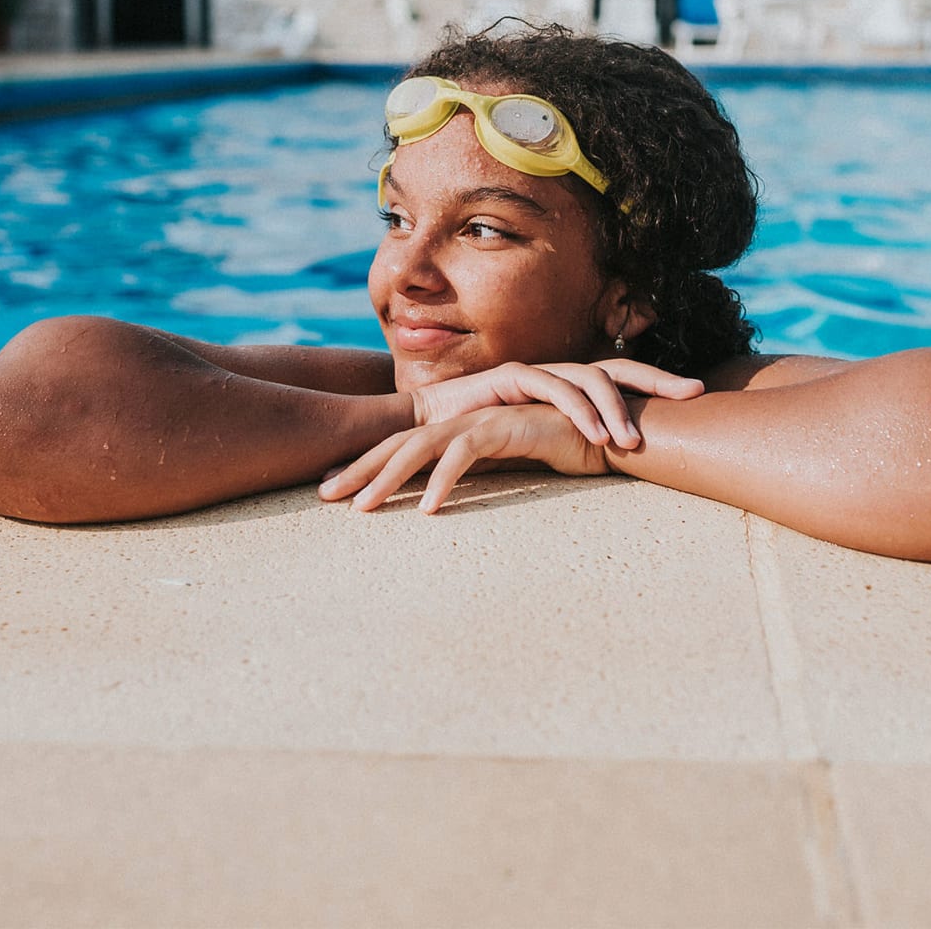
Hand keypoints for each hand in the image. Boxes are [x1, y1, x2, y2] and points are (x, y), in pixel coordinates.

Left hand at [318, 403, 607, 512]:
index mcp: (458, 431)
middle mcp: (463, 422)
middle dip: (359, 470)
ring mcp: (482, 421)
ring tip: (362, 509)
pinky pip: (466, 453)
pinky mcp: (506, 427)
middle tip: (324, 497)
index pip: (401, 450)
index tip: (336, 492)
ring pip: (422, 448)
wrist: (606, 429)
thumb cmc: (558, 449)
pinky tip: (427, 509)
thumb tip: (439, 496)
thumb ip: (474, 473)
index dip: (367, 469)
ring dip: (388, 478)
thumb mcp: (506, 466)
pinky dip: (444, 479)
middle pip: (398, 446)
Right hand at [410, 359, 701, 450]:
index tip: (700, 396)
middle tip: (694, 395)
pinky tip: (596, 436)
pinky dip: (577, 411)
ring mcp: (537, 371)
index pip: (622, 379)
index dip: (660, 384)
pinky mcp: (512, 376)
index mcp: (569, 386)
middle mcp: (558, 372)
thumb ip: (571, 445)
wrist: (429, 423)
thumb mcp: (537, 441)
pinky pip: (553, 388)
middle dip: (658, 380)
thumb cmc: (483, 436)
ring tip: (635, 442)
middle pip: (618, 367)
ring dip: (615, 409)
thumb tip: (615, 464)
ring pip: (589, 378)